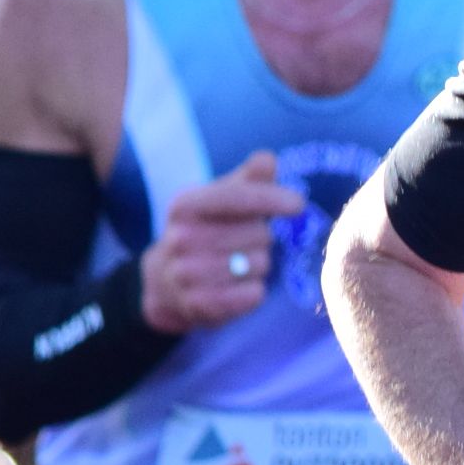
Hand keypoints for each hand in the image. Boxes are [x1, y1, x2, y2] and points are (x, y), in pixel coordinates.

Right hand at [141, 149, 305, 333]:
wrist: (165, 281)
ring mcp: (185, 274)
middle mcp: (180, 238)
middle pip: (258, 234)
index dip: (271, 199)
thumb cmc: (207, 230)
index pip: (236, 197)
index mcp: (185, 206)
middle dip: (262, 238)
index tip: (298, 204)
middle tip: (244, 243)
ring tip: (239, 265)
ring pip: (258, 266)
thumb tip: (267, 159)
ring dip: (259, 266)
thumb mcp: (222, 199)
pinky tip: (242, 286)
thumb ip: (249, 180)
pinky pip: (251, 295)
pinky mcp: (198, 305)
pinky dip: (255, 291)